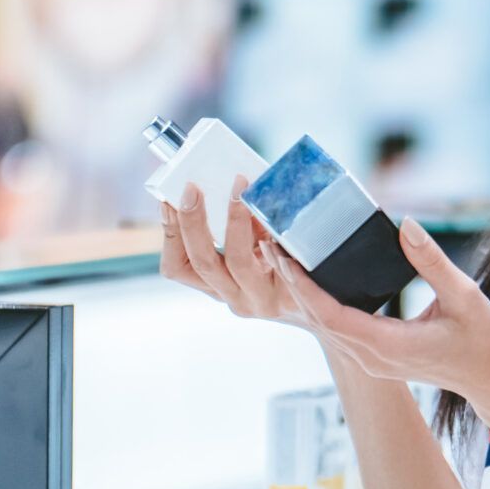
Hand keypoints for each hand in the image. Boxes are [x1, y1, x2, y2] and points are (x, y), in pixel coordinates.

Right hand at [158, 180, 303, 322]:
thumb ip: (234, 226)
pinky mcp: (289, 295)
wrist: (320, 308)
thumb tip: (222, 180)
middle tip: (193, 188)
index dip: (170, 234)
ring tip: (240, 187)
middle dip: (192, 222)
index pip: (176, 267)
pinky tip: (275, 209)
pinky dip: (272, 234)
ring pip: (237, 261)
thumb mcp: (250, 250)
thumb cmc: (280, 266)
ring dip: (235, 220)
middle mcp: (232, 296)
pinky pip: (277, 261)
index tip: (169, 200)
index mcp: (214, 285)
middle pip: (202, 262)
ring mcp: (259, 299)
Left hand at [274, 216, 489, 411]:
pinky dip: (320, 304)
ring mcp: (371, 361)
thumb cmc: (483, 341)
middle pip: (319, 319)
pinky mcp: (375, 356)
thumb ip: (432, 261)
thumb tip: (405, 224)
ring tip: (282, 257)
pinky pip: (337, 329)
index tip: (285, 256)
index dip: (304, 286)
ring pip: (325, 326)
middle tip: (271, 244)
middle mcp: (372, 357)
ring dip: (302, 293)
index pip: (331, 314)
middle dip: (293, 283)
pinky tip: (311, 280)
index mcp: (388, 345)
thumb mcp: (464, 295)